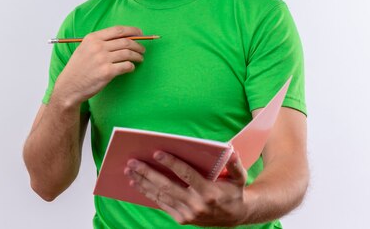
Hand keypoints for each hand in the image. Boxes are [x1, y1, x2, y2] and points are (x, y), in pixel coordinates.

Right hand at [53, 26, 145, 104]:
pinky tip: (131, 68)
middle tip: (142, 49)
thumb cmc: (79, 68)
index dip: (132, 31)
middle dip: (138, 45)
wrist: (69, 86)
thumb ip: (101, 42)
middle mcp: (98, 47)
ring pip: (128, 53)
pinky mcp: (107, 72)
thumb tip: (125, 38)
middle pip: (126, 42)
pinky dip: (131, 66)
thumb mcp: (85, 49)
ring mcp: (102, 59)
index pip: (118, 30)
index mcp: (92, 38)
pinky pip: (126, 66)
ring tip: (140, 58)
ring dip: (137, 56)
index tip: (140, 33)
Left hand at [124, 151, 249, 226]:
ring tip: (129, 171)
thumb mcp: (240, 177)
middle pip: (167, 186)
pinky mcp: (181, 219)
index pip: (186, 175)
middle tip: (133, 162)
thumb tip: (230, 150)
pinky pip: (161, 204)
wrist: (235, 217)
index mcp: (209, 192)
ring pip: (161, 196)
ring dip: (143, 183)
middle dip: (148, 173)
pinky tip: (137, 184)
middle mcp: (196, 205)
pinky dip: (148, 193)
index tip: (157, 152)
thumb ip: (235, 164)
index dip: (171, 163)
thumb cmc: (234, 192)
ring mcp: (187, 214)